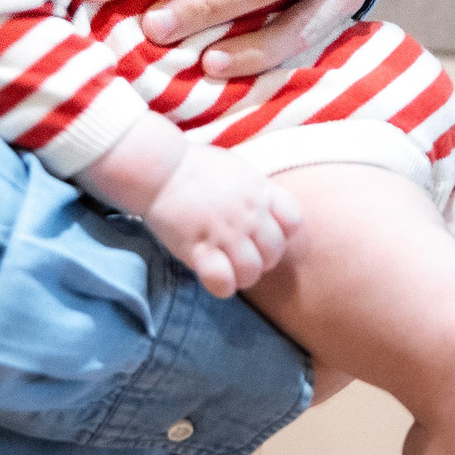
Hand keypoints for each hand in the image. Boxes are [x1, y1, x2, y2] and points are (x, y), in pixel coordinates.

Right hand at [141, 142, 301, 298]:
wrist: (160, 169)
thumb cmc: (196, 168)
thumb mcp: (238, 170)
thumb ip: (256, 192)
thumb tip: (266, 210)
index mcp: (261, 191)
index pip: (293, 222)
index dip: (282, 234)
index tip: (264, 236)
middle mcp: (249, 213)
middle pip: (274, 252)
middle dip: (263, 260)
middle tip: (244, 257)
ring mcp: (226, 231)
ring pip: (252, 271)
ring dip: (243, 277)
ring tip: (229, 270)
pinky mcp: (199, 248)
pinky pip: (222, 280)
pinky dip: (222, 286)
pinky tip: (214, 278)